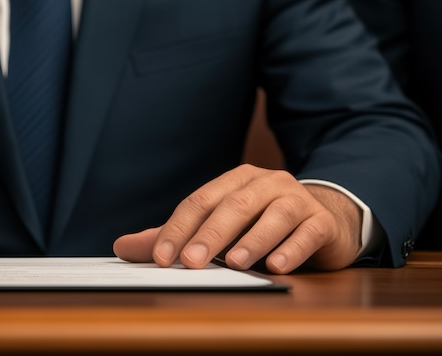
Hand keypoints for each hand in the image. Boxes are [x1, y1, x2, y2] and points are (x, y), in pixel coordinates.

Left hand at [113, 164, 361, 273]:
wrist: (325, 218)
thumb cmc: (262, 223)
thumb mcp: (218, 227)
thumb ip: (174, 237)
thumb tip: (122, 247)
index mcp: (234, 182)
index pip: (199, 202)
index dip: (178, 229)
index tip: (160, 258)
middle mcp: (265, 184)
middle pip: (234, 206)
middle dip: (210, 234)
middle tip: (190, 261)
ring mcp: (297, 200)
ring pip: (274, 216)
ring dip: (253, 239)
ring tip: (234, 263)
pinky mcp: (322, 222)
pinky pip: (308, 232)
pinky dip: (293, 248)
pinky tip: (277, 266)